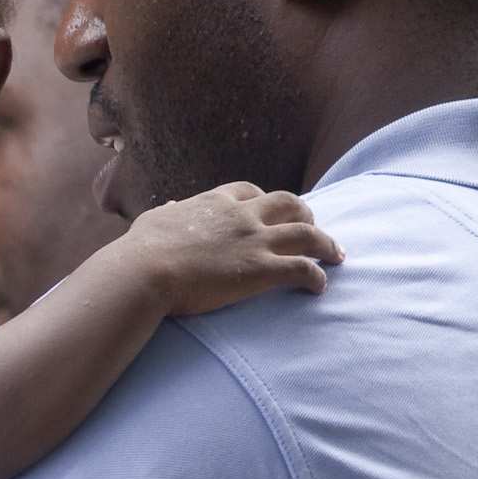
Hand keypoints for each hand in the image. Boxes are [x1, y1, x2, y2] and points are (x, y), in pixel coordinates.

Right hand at [120, 182, 342, 314]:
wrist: (145, 271)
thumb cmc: (141, 249)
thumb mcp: (153, 221)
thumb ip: (167, 213)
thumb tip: (170, 207)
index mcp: (215, 202)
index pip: (250, 191)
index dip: (265, 200)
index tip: (270, 209)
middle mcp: (242, 215)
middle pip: (288, 204)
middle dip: (305, 213)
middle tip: (313, 227)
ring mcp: (255, 241)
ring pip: (306, 233)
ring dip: (326, 243)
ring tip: (336, 254)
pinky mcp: (262, 269)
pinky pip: (302, 268)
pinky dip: (317, 275)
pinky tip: (320, 286)